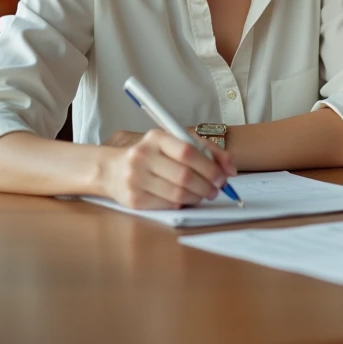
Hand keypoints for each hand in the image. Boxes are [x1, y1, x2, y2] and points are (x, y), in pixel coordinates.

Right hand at [98, 129, 237, 209]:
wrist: (111, 170)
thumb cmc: (151, 155)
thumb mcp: (175, 143)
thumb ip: (206, 150)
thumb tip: (231, 169)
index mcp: (155, 138)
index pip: (187, 151)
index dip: (210, 166)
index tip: (223, 176)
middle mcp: (142, 156)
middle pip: (185, 175)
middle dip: (207, 185)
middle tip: (217, 189)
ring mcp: (135, 179)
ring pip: (178, 194)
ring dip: (198, 197)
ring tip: (204, 195)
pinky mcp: (134, 199)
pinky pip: (167, 205)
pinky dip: (183, 205)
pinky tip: (187, 200)